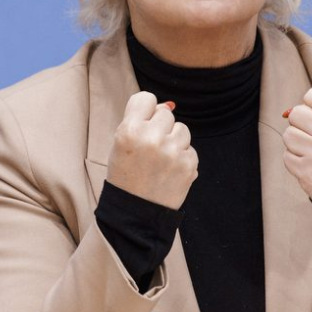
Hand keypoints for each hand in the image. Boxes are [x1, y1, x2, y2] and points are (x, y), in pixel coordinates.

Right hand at [107, 92, 197, 209]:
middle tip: (150, 150)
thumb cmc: (126, 175)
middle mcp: (151, 138)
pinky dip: (182, 158)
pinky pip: (190, 148)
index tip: (143, 125)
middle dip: (160, 129)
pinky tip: (169, 171)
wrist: (136, 213)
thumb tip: (170, 105)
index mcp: (129, 130)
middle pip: (166, 114)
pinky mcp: (188, 164)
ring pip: (182, 129)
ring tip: (160, 161)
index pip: (147, 98)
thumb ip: (141, 120)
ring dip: (174, 141)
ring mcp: (172, 151)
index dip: (145, 111)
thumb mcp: (121, 144)